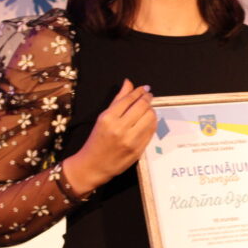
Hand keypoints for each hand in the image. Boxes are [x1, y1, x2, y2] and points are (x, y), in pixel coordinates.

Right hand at [63, 79, 155, 194]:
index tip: (145, 88)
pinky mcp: (138, 150)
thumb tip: (128, 82)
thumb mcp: (103, 118)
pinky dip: (152, 123)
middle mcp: (119, 128)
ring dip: (151, 110)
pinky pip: (151, 131)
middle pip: (142, 106)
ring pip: (150, 117)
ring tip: (148, 109)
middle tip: (149, 96)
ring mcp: (130, 140)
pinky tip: (148, 121)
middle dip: (148, 98)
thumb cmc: (97, 140)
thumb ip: (118, 100)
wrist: (94, 165)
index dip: (139, 91)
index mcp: (108, 118)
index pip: (129, 99)